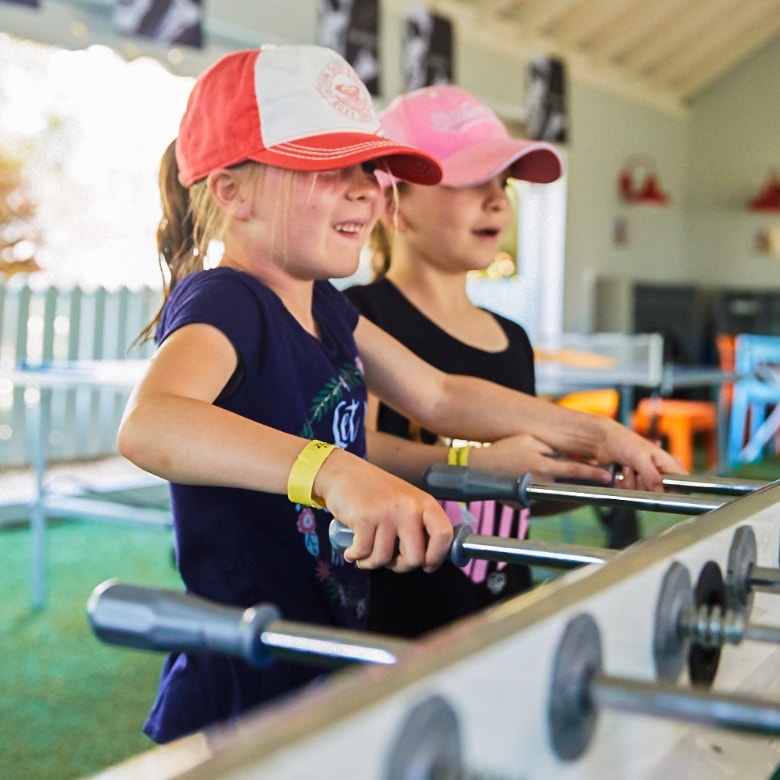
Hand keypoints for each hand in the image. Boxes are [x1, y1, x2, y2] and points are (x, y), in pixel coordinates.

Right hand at [314, 449, 452, 572]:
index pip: (444, 535)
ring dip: (372, 562)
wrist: (344, 473)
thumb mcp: (406, 502)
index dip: (437, 557)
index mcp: (424, 502)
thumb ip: (418, 525)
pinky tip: (352, 550)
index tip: (427, 565)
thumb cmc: (376, 492)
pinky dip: (355, 556)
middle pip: (415, 558)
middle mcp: (408, 507)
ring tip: (366, 551)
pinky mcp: (364, 518)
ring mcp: (386, 512)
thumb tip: (427, 560)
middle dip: (399, 566)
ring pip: (384, 559)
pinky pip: (363, 553)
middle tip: (389, 559)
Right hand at [469, 433, 615, 484]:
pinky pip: (543, 497)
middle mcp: (540, 482)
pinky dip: (550, 492)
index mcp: (543, 466)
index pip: (574, 470)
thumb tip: (571, 452)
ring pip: (557, 491)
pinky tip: (552, 487)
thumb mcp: (528, 440)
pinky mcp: (524, 502)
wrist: (479, 467)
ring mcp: (532, 495)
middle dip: (585, 482)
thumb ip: (551, 447)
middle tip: (602, 480)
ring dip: (568, 488)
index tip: (608, 476)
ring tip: (579, 483)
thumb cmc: (503, 450)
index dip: (593, 474)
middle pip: (570, 484)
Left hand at [591, 418, 685, 491]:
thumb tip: (660, 491)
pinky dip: (623, 486)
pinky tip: (619, 475)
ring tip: (627, 468)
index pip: (684, 484)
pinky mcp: (632, 481)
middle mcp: (659, 472)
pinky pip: (630, 493)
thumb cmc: (624, 441)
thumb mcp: (640, 457)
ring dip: (631, 484)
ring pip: (643, 494)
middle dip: (644, 486)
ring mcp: (645, 477)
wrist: (602, 440)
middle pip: (660, 493)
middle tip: (637, 474)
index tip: (659, 490)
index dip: (675, 491)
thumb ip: (652, 475)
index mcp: (668, 464)